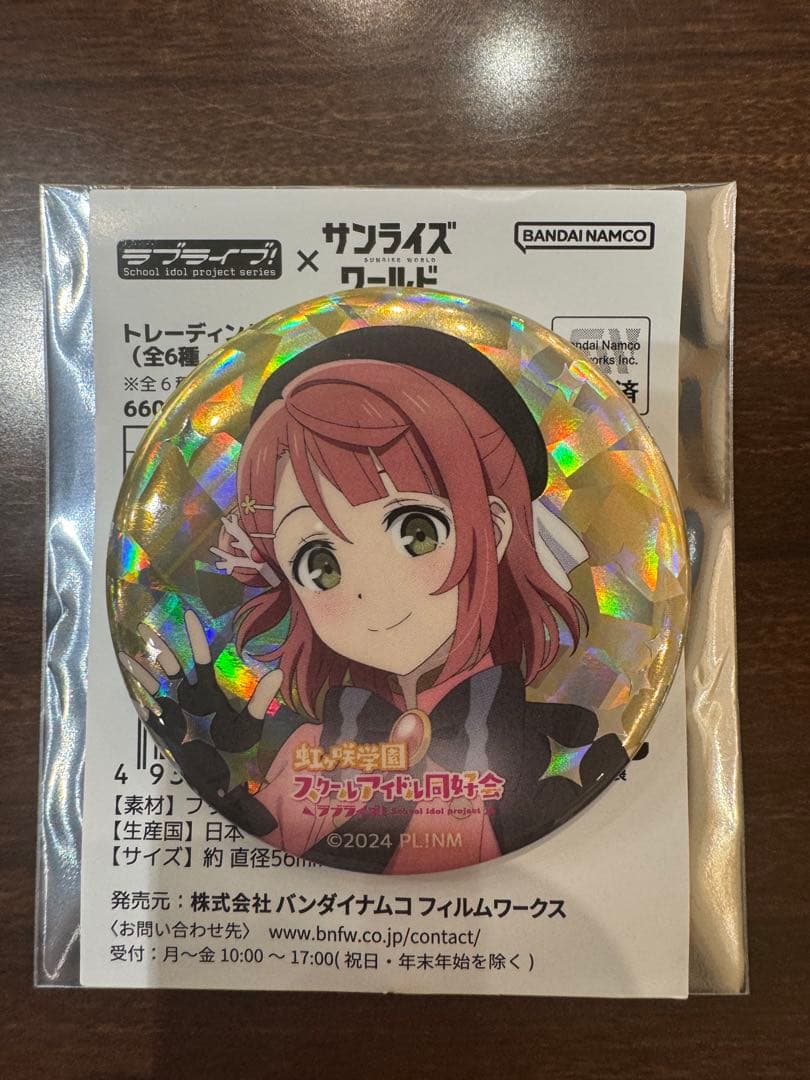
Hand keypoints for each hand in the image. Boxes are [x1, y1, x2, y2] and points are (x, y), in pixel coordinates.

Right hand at [119, 610, 282, 751]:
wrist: (226, 778)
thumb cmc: (239, 749)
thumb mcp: (250, 724)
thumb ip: (260, 700)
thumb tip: (279, 673)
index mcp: (209, 692)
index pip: (200, 659)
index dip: (194, 638)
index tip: (189, 615)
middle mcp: (189, 697)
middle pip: (171, 666)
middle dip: (159, 647)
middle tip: (144, 626)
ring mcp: (175, 711)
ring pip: (156, 684)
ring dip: (143, 669)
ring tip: (127, 652)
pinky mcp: (165, 728)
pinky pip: (148, 710)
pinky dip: (140, 698)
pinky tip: (130, 685)